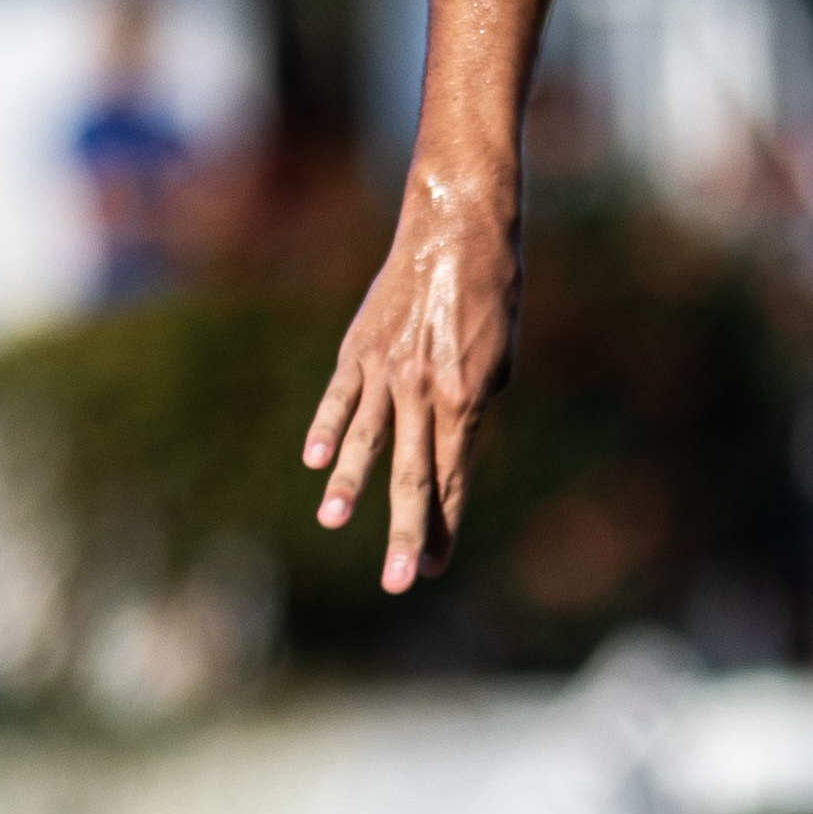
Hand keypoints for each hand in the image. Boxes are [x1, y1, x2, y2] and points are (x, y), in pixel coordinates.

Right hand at [302, 177, 520, 592]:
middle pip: (413, 474)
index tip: (436, 570)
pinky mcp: (359, 348)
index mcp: (467, 399)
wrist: (459, 231)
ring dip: (351, 485)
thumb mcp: (498, 363)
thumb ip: (470, 414)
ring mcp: (388, 369)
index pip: (454, 479)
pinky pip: (340, 396)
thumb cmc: (490, 301)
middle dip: (408, 531)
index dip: (446, 527)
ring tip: (335, 522)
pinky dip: (326, 427)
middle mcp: (426, 390)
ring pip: (367, 438)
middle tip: (398, 582)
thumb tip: (448, 463)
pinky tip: (314, 462)